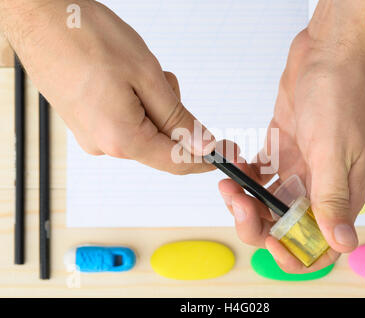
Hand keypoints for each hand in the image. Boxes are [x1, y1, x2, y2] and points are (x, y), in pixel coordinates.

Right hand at [2, 0, 213, 173]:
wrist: (39, 16)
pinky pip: (126, 121)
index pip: (178, 162)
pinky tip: (124, 78)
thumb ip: (178, 119)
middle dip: (175, 117)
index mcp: (122, 139)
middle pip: (161, 145)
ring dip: (154, 105)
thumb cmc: (86, 37)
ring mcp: (92, 134)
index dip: (208, 158)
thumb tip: (203, 146)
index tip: (228, 150)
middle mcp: (105, 145)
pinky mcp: (86, 122)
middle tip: (166, 82)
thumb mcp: (147, 77)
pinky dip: (137, 103)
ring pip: (145, 130)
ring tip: (137, 72)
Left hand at [219, 30, 364, 272]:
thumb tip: (343, 244)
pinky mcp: (283, 152)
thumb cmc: (340, 95)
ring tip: (228, 179)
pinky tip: (236, 161)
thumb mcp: (335, 149)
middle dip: (254, 222)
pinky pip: (259, 176)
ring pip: (267, 203)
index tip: (269, 238)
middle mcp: (320, 188)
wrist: (327, 55)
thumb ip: (333, 198)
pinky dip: (244, 175)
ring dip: (244, 199)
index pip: (320, 246)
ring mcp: (299, 170)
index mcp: (341, 195)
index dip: (293, 253)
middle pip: (284, 226)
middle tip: (236, 200)